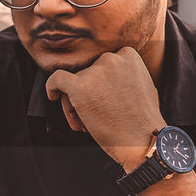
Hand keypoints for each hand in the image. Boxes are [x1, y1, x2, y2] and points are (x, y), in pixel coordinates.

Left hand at [44, 46, 164, 170]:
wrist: (143, 140)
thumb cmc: (143, 120)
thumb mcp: (144, 85)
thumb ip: (127, 74)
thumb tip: (109, 76)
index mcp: (127, 55)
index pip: (102, 64)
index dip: (101, 84)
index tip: (105, 102)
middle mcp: (111, 58)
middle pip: (87, 73)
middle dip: (89, 94)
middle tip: (95, 117)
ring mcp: (95, 72)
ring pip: (74, 83)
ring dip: (76, 104)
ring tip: (86, 126)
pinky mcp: (80, 87)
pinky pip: (56, 80)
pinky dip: (52, 86)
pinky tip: (52, 96)